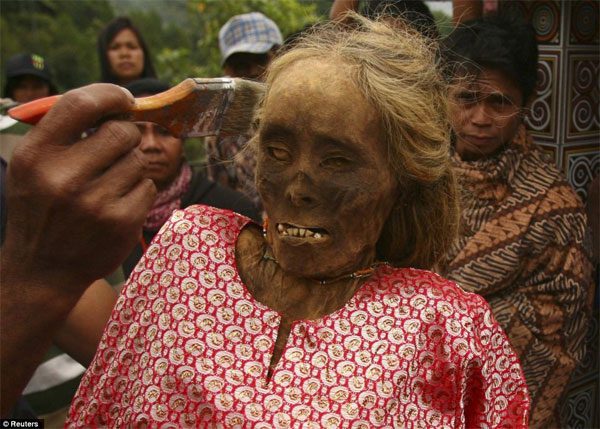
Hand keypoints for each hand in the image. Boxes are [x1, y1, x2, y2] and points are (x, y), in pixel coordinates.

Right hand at [3, 83, 155, 292]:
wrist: (43, 270)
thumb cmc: (42, 209)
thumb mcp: (32, 167)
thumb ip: (64, 132)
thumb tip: (116, 100)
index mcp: (36, 155)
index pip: (80, 104)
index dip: (109, 94)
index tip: (124, 98)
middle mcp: (63, 178)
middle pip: (122, 131)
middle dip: (124, 136)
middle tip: (115, 150)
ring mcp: (95, 203)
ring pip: (139, 160)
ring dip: (130, 167)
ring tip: (108, 185)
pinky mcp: (122, 222)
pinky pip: (148, 187)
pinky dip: (138, 192)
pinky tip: (116, 206)